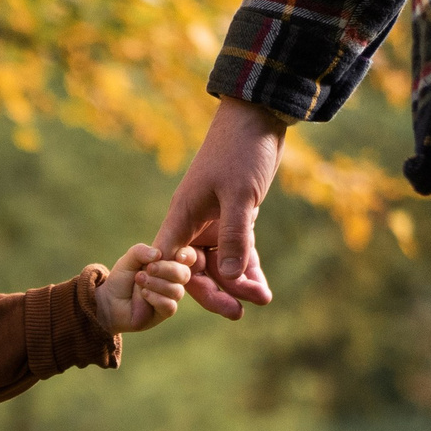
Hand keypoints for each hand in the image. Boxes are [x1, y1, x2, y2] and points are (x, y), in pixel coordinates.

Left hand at [92, 244, 192, 334]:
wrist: (110, 301)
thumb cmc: (122, 279)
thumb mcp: (128, 260)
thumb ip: (141, 251)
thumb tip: (158, 254)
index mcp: (168, 263)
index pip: (187, 257)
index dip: (186, 255)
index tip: (177, 255)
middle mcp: (173, 280)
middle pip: (184, 274)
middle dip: (166, 269)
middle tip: (148, 269)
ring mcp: (171, 297)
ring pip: (177, 290)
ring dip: (157, 284)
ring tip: (139, 281)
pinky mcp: (165, 312)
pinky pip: (169, 305)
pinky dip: (155, 298)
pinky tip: (144, 294)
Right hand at [153, 97, 286, 318]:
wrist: (259, 117)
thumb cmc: (241, 150)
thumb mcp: (239, 195)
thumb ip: (234, 237)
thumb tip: (229, 277)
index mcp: (182, 217)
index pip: (169, 262)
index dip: (173, 286)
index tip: (182, 307)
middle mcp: (193, 224)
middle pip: (196, 269)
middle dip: (215, 292)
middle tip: (237, 313)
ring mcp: (214, 223)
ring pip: (220, 264)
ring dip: (238, 283)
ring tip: (261, 299)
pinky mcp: (235, 219)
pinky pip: (238, 252)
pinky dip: (249, 268)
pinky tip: (262, 287)